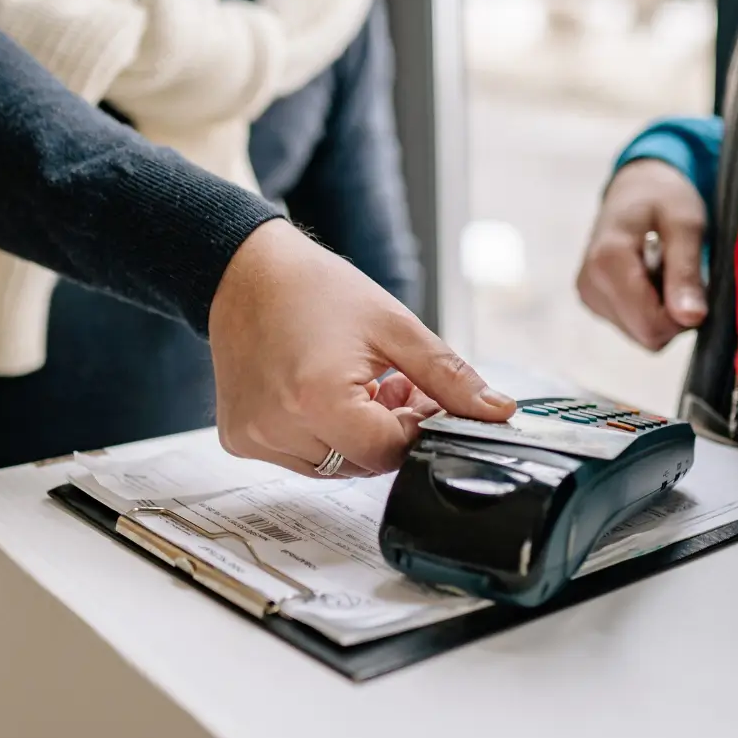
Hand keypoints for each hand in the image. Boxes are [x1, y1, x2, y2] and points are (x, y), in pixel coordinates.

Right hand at [208, 219, 514, 476]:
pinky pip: (300, 457)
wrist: (245, 272)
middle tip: (392, 385)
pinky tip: (322, 394)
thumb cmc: (314, 289)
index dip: (415, 428)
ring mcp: (255, 437)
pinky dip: (322, 435)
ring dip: (356, 436)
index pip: (391, 453)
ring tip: (359, 385)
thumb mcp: (395, 327)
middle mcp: (279, 426)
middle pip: (363, 464)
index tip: (420, 397)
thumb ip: (450, 377)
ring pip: (334, 466)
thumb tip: (497, 411)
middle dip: (389, 432)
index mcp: (318, 399)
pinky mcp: (241, 439)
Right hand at [576, 159, 707, 350]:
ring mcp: (588, 295)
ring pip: (642, 334)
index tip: (695, 281)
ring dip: (663, 310)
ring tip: (663, 270)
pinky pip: (633, 325)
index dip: (683, 314)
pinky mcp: (592, 301)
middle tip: (681, 272)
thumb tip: (691, 319)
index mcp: (607, 261)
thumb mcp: (686, 223)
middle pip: (647, 334)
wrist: (635, 186)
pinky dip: (650, 308)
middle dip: (675, 314)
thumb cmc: (664, 197)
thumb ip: (686, 272)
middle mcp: (589, 284)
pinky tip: (650, 277)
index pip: (651, 325)